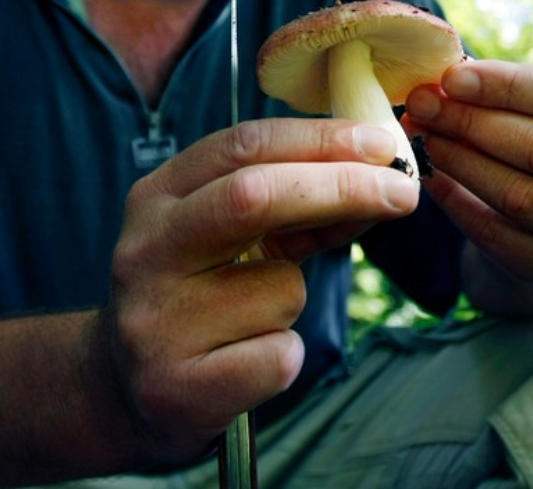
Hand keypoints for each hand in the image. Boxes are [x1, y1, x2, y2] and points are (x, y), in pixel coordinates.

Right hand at [100, 118, 417, 462]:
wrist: (127, 392)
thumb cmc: (202, 297)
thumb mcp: (234, 236)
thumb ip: (297, 205)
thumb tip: (384, 178)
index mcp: (156, 197)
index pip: (242, 146)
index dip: (319, 139)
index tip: (382, 144)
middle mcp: (146, 251)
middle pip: (253, 196)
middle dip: (341, 186)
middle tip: (405, 192)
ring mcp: (155, 320)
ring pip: (281, 288)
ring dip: (294, 299)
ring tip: (249, 320)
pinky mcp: (178, 386)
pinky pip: (280, 355)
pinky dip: (284, 356)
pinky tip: (244, 362)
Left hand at [403, 60, 532, 283]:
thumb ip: (500, 91)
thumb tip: (439, 82)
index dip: (508, 86)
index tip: (452, 78)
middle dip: (473, 123)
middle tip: (423, 106)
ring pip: (520, 196)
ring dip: (462, 162)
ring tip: (425, 138)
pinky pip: (498, 234)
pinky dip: (457, 204)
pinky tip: (431, 177)